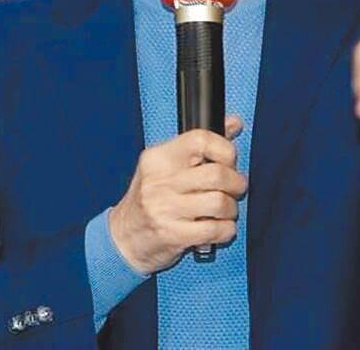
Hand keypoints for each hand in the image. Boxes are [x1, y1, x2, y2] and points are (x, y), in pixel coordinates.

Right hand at [109, 114, 246, 274]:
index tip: (229, 160)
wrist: (124, 236)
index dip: (225, 149)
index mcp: (159, 158)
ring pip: (219, 203)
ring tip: (225, 210)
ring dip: (231, 209)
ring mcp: (164, 209)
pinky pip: (214, 230)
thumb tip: (234, 122)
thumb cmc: (150, 197)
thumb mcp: (167, 165)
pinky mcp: (172, 235)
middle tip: (235, 188)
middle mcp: (159, 181)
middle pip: (217, 174)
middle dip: (236, 183)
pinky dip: (225, 230)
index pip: (201, 140)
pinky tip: (219, 227)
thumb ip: (202, 144)